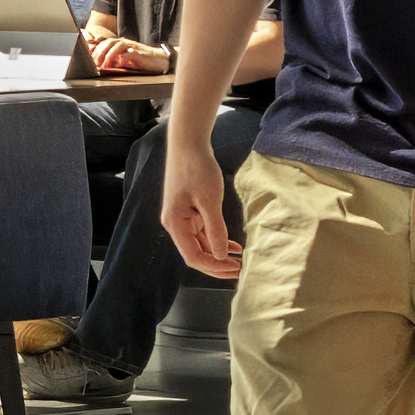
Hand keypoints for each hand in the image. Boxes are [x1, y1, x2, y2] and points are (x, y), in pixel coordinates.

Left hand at [80, 24, 155, 78]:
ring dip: (108, 55)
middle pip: (107, 43)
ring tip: (103, 65)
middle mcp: (124, 43)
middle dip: (99, 53)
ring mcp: (131, 46)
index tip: (86, 57)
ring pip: (116, 45)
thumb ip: (113, 60)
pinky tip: (117, 64)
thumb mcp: (124, 60)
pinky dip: (121, 58)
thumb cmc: (140, 61)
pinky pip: (128, 53)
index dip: (93, 48)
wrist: (158, 61)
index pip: (103, 43)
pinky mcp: (138, 52)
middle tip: (94, 64)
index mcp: (118, 44)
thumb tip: (99, 65)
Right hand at [161, 147, 247, 282]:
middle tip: (238, 271)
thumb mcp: (210, 200)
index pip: (193, 256)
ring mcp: (182, 217)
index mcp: (175, 224)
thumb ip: (215, 229)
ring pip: (201, 244)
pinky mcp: (189, 210)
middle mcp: (176, 224)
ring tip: (239, 260)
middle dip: (217, 264)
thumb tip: (221, 255)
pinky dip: (217, 239)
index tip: (233, 270)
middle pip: (196, 254)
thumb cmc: (196, 168)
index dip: (213, 267)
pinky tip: (233, 245)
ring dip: (219, 253)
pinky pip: (203, 231)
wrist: (188, 144)